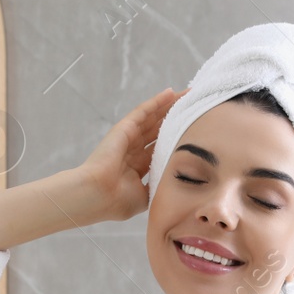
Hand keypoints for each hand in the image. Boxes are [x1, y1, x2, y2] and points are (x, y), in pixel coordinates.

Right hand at [72, 87, 187, 221]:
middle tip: (196, 107)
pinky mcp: (124, 128)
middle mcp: (133, 150)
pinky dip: (157, 101)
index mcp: (137, 166)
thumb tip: (177, 183)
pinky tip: (171, 92)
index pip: (161, 147)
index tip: (195, 132)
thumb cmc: (117, 201)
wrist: (98, 196)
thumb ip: (159, 186)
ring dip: (170, 105)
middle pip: (159, 129)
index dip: (176, 138)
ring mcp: (128, 137)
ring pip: (153, 117)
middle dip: (176, 118)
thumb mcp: (146, 196)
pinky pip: (143, 111)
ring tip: (189, 94)